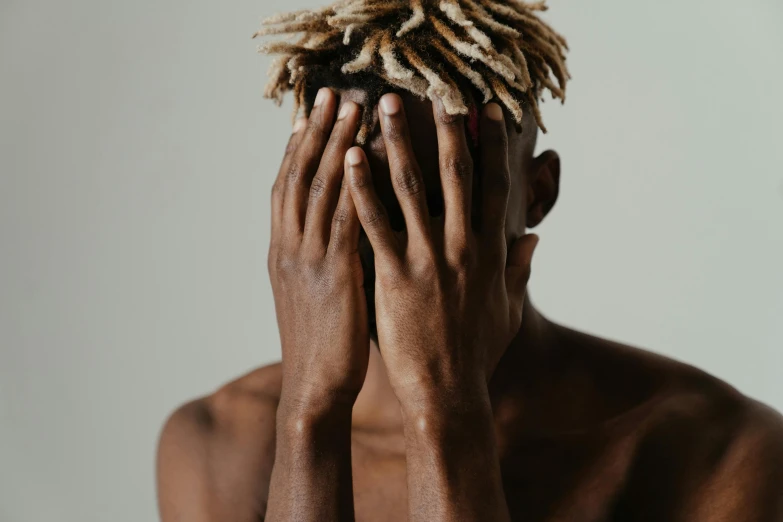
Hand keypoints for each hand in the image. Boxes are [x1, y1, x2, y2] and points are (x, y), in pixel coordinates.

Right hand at [268, 88, 367, 413]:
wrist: (313, 390)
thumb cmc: (322, 347)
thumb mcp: (311, 297)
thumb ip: (321, 260)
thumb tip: (339, 234)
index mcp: (284, 253)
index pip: (288, 189)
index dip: (299, 149)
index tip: (310, 115)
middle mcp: (290, 248)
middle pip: (301, 177)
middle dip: (317, 132)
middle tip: (331, 93)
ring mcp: (309, 260)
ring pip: (321, 189)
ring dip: (337, 144)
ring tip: (353, 107)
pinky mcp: (336, 275)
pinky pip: (346, 220)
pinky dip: (355, 184)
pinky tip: (367, 157)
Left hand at [345, 95, 538, 409]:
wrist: (449, 394)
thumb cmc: (477, 354)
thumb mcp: (508, 311)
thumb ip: (519, 271)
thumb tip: (534, 239)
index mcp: (491, 252)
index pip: (494, 186)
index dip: (492, 145)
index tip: (486, 110)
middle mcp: (462, 247)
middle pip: (455, 174)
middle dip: (445, 128)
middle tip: (435, 89)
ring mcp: (428, 260)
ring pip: (410, 188)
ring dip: (396, 142)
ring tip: (382, 107)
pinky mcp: (395, 277)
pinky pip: (374, 224)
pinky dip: (362, 189)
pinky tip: (349, 159)